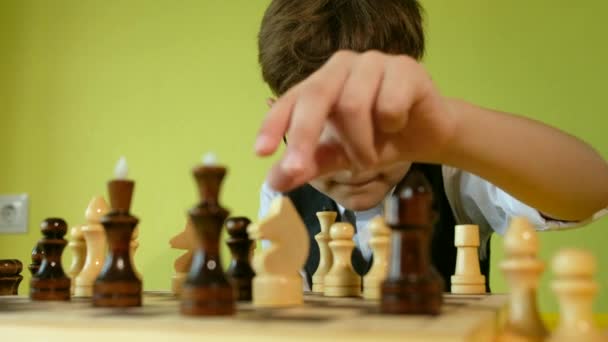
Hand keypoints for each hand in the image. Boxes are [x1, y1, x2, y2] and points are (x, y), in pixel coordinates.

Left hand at [255, 50, 456, 191]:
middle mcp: (343, 65)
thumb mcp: (339, 157)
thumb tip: (274, 182)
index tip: (260, 153)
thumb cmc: (379, 141)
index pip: (291, 100)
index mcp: (322, 82)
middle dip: (305, 138)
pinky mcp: (407, 68)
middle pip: (317, 97)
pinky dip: (392, 127)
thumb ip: (310, 164)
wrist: (429, 135)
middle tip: (299, 171)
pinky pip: (390, 104)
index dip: (273, 124)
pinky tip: (399, 127)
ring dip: (361, 144)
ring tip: (371, 156)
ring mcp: (375, 62)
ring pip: (353, 105)